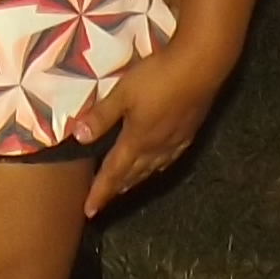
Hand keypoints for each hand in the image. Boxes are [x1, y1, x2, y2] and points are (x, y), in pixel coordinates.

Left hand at [75, 28, 235, 217]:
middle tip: (104, 201)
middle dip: (117, 189)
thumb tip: (78, 139)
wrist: (201, 66)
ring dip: (136, 180)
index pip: (113, 173)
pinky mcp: (189, 132)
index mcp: (136, 141)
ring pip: (152, 169)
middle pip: (133, 174)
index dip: (100, 192)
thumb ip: (102, 116)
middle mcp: (155, 148)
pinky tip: (159, 164)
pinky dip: (158, 167)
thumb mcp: (123, 93)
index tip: (89, 211)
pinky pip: (169, 158)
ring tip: (126, 187)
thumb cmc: (158, 77)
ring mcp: (175, 141)